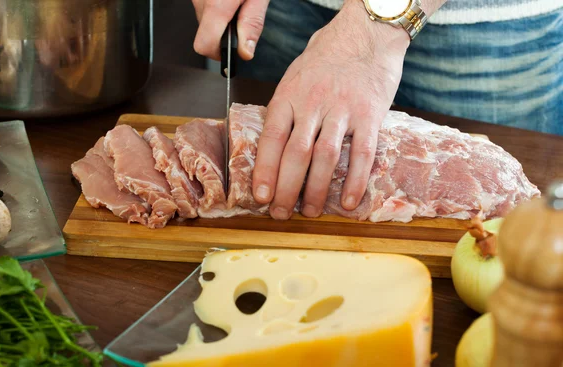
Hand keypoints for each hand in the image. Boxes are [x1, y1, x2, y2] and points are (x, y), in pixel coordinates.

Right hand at [191, 0, 269, 60]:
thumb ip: (252, 23)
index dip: (219, 54)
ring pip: (204, 24)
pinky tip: (229, 1)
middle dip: (224, 35)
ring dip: (221, 22)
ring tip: (237, 6)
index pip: (205, 45)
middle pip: (205, 36)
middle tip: (242, 19)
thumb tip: (245, 52)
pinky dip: (218, 12)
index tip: (234, 51)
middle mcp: (201, 0)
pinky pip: (205, 12)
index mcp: (217, 3)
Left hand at [251, 0, 410, 219]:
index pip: (272, 138)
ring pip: (326, 157)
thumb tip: (274, 145)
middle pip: (296, 153)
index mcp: (290, 94)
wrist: (367, 33)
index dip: (265, 171)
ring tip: (311, 212)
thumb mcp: (295, 76)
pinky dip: (356, 181)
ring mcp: (343, 109)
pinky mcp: (371, 115)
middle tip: (281, 213)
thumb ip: (286, 108)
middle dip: (286, 189)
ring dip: (317, 190)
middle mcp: (314, 102)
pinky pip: (363, 153)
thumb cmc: (327, 56)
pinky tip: (350, 202)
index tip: (260, 197)